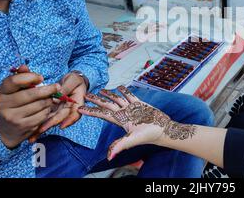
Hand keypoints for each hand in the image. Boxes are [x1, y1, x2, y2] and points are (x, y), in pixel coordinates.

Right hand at [0, 65, 59, 148]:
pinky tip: (46, 108)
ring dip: (49, 100)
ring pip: (38, 105)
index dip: (30, 77)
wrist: (9, 128)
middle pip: (30, 94)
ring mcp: (12, 117)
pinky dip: (47, 111)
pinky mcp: (22, 126)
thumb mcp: (15, 89)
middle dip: (47, 90)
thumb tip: (24, 66)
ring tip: (51, 98)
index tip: (41, 77)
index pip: (14, 81)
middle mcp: (3, 105)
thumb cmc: (15, 102)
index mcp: (1, 92)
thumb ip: (21, 77)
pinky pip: (41, 116)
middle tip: (57, 87)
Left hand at [28, 72, 87, 141]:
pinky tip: (31, 134)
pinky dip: (38, 125)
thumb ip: (66, 88)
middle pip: (60, 118)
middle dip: (51, 124)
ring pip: (51, 120)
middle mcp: (68, 109)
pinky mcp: (51, 110)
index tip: (62, 126)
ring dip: (42, 129)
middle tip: (41, 129)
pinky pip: (45, 118)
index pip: (75, 114)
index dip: (69, 121)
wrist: (70, 81)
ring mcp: (59, 111)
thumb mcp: (73, 80)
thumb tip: (57, 96)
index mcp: (77, 103)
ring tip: (32, 136)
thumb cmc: (74, 79)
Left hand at [79, 86, 193, 160]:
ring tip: (100, 90)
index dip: (91, 111)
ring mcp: (131, 108)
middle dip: (96, 100)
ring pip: (117, 99)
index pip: (102, 114)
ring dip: (108, 94)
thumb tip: (109, 157)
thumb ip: (120, 146)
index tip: (80, 108)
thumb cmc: (149, 135)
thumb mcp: (133, 139)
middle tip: (86, 95)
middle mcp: (124, 113)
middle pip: (107, 105)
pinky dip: (124, 91)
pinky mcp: (139, 104)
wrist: (163, 129)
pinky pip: (129, 95)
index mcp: (120, 120)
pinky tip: (119, 87)